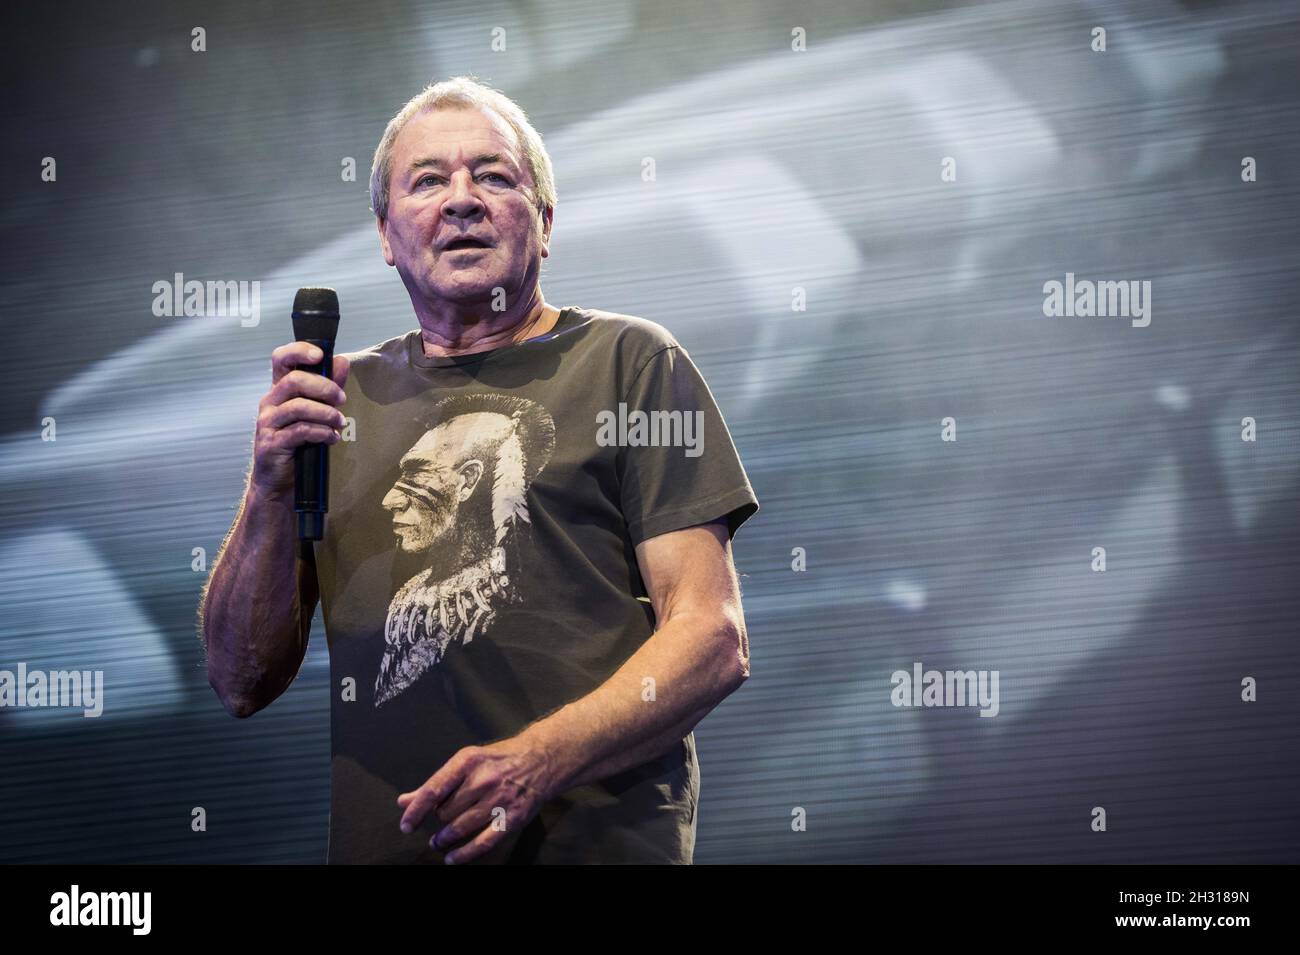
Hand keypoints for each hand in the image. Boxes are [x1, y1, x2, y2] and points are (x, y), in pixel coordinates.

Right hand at [251, 341, 349, 497]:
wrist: (280, 484)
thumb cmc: (298, 446)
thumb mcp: (316, 413)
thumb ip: (328, 388)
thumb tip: (342, 361)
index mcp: (279, 391)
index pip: (280, 360)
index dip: (298, 351)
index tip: (320, 355)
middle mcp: (269, 403)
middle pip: (293, 380)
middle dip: (323, 387)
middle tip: (342, 399)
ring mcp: (267, 424)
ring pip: (298, 406)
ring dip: (325, 413)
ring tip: (340, 422)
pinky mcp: (271, 444)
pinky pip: (299, 431)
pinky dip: (321, 432)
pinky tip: (331, 438)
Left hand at [396, 734, 560, 864]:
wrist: (541, 760)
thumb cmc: (498, 760)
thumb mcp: (467, 762)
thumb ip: (436, 783)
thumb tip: (404, 801)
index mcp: (468, 761)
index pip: (434, 789)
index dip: (416, 811)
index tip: (406, 826)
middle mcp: (483, 780)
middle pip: (446, 812)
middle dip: (439, 819)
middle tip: (440, 821)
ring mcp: (499, 799)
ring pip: (460, 827)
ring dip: (445, 838)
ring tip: (438, 842)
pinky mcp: (512, 817)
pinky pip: (483, 842)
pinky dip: (464, 853)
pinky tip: (452, 858)